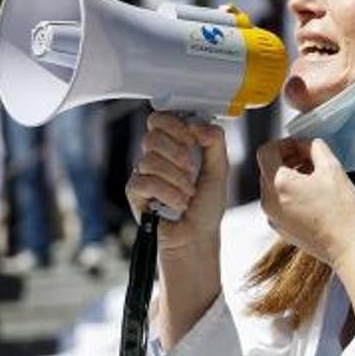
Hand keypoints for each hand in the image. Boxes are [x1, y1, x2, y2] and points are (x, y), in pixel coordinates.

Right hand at [126, 113, 227, 255]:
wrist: (197, 236)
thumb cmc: (206, 206)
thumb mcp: (219, 169)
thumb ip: (214, 141)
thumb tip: (197, 123)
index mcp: (174, 145)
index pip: (160, 118)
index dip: (175, 125)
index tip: (192, 140)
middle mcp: (155, 156)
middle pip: (152, 136)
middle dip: (178, 154)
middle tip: (192, 171)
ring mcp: (142, 173)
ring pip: (149, 160)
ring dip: (176, 179)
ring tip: (188, 194)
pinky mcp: (135, 192)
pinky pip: (144, 182)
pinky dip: (167, 194)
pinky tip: (177, 204)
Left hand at [257, 138, 354, 266]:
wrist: (348, 248)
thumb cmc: (342, 209)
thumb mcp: (332, 168)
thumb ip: (315, 147)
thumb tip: (306, 144)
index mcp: (278, 183)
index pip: (266, 152)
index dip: (283, 143)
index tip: (301, 146)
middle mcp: (268, 201)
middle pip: (268, 169)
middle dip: (287, 159)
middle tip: (310, 158)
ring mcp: (272, 217)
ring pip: (272, 186)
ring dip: (289, 177)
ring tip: (313, 177)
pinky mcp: (280, 229)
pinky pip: (277, 203)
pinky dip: (289, 194)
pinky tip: (311, 196)